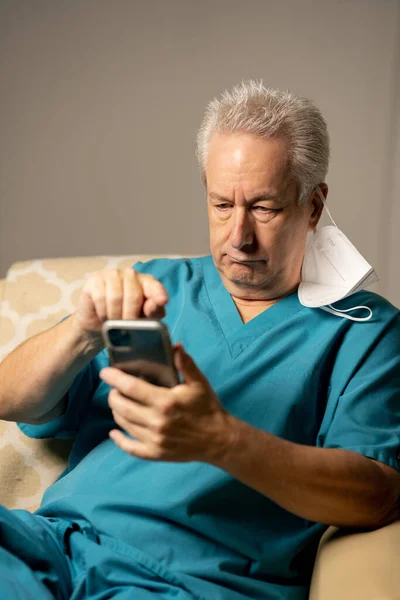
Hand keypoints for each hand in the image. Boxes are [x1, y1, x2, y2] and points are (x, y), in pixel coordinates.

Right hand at [74, 268, 167, 338]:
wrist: (98, 322)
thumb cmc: (125, 318)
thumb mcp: (143, 319)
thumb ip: (154, 311)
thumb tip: (156, 304)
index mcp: (147, 283)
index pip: (155, 286)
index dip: (159, 294)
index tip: (162, 301)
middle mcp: (131, 274)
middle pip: (133, 296)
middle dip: (129, 317)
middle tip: (125, 328)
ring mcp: (112, 274)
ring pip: (115, 297)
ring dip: (114, 316)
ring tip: (113, 323)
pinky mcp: (95, 279)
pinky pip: (100, 298)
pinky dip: (102, 312)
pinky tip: (103, 316)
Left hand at [99, 344, 233, 462]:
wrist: (219, 439)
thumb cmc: (208, 408)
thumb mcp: (199, 383)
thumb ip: (185, 364)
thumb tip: (175, 346)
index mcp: (165, 402)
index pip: (131, 387)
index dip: (115, 378)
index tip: (105, 372)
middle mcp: (156, 421)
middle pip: (122, 406)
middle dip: (113, 395)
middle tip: (114, 388)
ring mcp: (154, 440)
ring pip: (124, 424)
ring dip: (117, 411)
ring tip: (118, 402)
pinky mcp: (155, 453)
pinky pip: (131, 448)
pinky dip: (119, 440)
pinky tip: (114, 432)